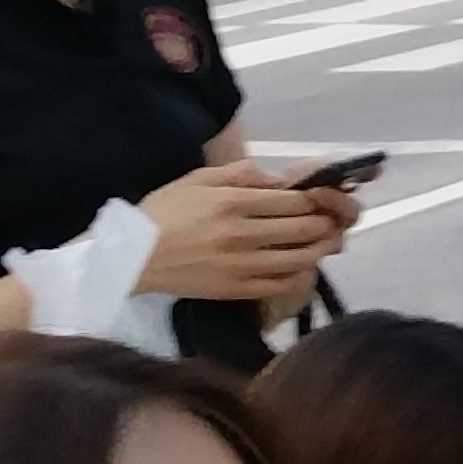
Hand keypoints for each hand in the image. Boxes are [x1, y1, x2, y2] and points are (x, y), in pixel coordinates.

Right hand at [138, 163, 343, 302]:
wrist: (132, 256)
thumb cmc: (164, 212)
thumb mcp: (198, 179)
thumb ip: (242, 174)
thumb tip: (281, 178)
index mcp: (233, 202)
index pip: (295, 201)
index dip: (317, 200)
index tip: (320, 199)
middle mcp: (242, 234)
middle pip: (305, 228)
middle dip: (325, 222)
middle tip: (330, 220)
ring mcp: (241, 264)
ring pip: (301, 258)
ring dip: (320, 248)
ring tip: (324, 241)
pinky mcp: (236, 289)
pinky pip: (283, 284)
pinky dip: (301, 274)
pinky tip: (302, 266)